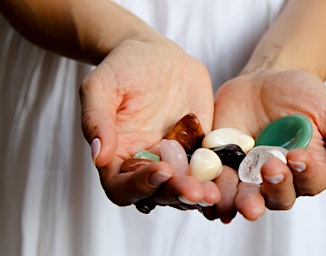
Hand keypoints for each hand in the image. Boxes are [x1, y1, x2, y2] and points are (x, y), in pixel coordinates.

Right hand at [80, 38, 219, 209]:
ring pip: (186, 188)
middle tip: (196, 191)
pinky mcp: (200, 151)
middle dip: (176, 194)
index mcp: (118, 158)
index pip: (122, 187)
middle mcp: (146, 165)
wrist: (158, 56)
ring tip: (214, 193)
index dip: (140, 186)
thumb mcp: (101, 86)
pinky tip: (229, 176)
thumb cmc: (123, 68)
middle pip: (158, 194)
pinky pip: (209, 169)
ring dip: (199, 193)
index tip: (162, 171)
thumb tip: (98, 156)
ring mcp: (176, 161)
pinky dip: (218, 177)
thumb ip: (96, 119)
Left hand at [203, 69, 325, 221]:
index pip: (309, 182)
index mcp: (308, 170)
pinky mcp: (223, 164)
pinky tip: (209, 192)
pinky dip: (213, 190)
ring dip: (241, 201)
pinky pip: (217, 183)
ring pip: (245, 198)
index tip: (297, 156)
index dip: (304, 173)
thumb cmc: (304, 95)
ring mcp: (249, 174)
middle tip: (270, 168)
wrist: (267, 77)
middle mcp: (279, 179)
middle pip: (278, 197)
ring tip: (238, 198)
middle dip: (274, 188)